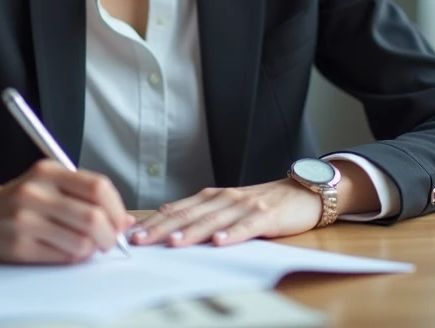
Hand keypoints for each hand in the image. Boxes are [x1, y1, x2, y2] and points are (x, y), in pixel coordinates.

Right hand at [0, 160, 133, 264]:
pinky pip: (62, 257)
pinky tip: (69, 250)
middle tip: (108, 239)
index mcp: (47, 171)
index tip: (120, 220)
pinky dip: (74, 257)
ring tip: (88, 246)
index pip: (97, 187)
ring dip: (92, 249)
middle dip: (109, 234)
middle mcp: (35, 193)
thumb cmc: (20, 199)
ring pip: (81, 242)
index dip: (117, 207)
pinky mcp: (19, 246)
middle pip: (93, 218)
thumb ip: (85, 194)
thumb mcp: (49, 181)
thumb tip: (125, 219)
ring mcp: (25, 221)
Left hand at [129, 178, 322, 247]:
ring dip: (191, 231)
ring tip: (173, 242)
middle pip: (188, 214)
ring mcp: (245, 206)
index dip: (154, 221)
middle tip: (140, 241)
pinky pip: (246, 226)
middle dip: (162, 228)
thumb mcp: (228, 208)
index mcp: (212, 197)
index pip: (177, 209)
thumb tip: (168, 229)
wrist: (302, 193)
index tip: (132, 234)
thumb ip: (202, 216)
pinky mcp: (266, 216)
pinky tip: (219, 242)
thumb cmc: (262, 205)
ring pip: (213, 220)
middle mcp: (224, 198)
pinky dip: (232, 234)